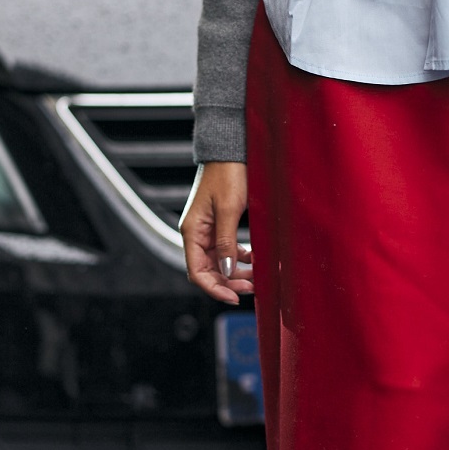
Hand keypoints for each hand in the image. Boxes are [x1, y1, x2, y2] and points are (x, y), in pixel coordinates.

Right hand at [181, 162, 252, 303]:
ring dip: (236, 273)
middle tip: (252, 288)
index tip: (234, 298)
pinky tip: (254, 259)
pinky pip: (226, 250)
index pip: (197, 272)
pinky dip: (239, 258)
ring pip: (219, 262)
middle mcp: (196, 234)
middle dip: (229, 283)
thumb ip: (227, 242)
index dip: (214, 288)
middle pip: (208, 270)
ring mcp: (207, 230)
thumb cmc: (228, 175)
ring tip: (257, 277)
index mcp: (192, 231)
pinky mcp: (219, 225)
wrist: (230, 152)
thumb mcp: (229, 209)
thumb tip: (227, 271)